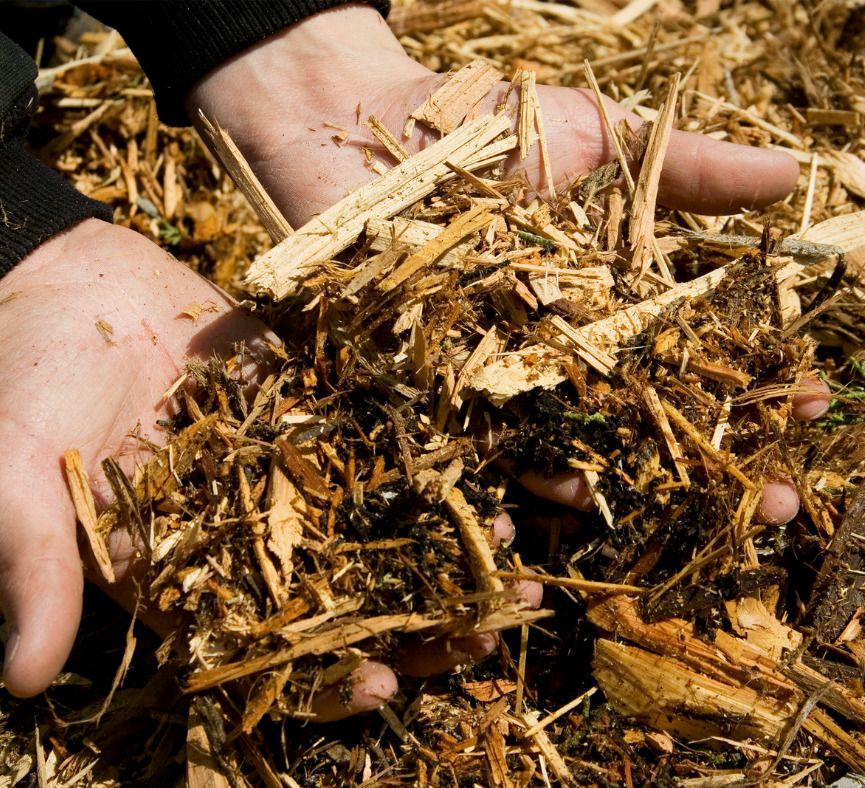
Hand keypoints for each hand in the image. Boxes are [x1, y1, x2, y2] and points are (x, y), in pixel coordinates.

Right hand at [0, 219, 538, 704]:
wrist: (69, 285)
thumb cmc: (26, 377)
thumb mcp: (21, 472)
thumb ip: (36, 564)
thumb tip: (16, 678)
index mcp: (188, 571)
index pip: (266, 649)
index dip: (324, 677)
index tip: (385, 686)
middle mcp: (254, 531)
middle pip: (349, 593)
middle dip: (421, 616)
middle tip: (490, 633)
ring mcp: (296, 468)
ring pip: (384, 520)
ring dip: (450, 539)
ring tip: (515, 549)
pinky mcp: (321, 406)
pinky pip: (387, 435)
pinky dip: (442, 450)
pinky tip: (499, 460)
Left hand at [185, 3, 810, 518]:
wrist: (363, 125)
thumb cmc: (487, 126)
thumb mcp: (598, 139)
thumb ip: (685, 169)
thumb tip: (794, 173)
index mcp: (608, 303)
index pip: (697, 355)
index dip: (758, 382)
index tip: (812, 403)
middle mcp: (560, 354)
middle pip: (642, 420)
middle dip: (711, 461)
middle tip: (777, 504)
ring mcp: (494, 380)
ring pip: (561, 448)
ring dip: (616, 486)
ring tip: (664, 516)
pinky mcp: (425, 390)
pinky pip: (469, 448)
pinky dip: (504, 481)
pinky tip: (544, 508)